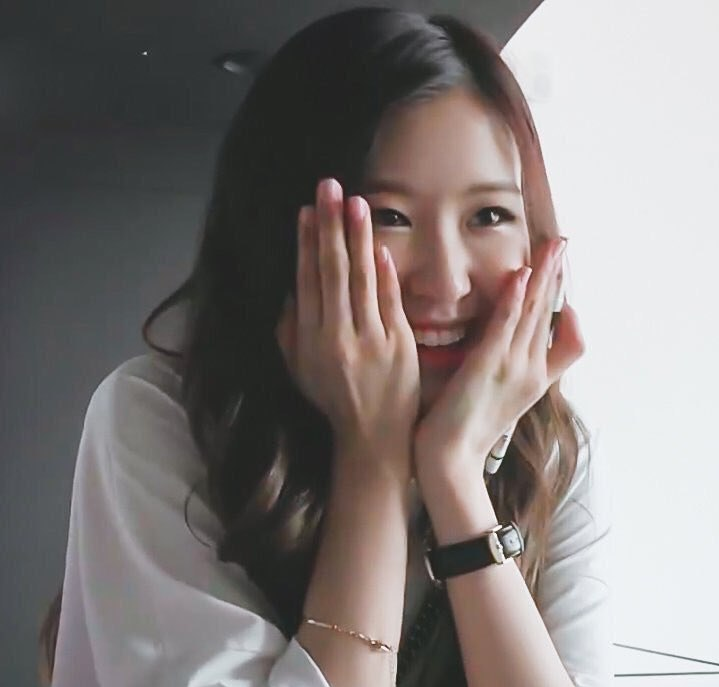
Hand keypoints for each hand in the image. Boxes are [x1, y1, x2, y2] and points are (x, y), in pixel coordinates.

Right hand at [274, 177, 419, 474]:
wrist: (373, 438)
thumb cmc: (334, 401)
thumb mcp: (299, 369)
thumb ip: (289, 329)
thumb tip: (289, 290)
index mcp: (310, 340)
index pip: (307, 280)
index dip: (307, 243)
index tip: (308, 211)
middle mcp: (337, 336)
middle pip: (332, 271)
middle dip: (330, 226)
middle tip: (330, 188)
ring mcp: (370, 340)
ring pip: (360, 280)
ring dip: (358, 238)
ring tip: (356, 203)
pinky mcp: (399, 346)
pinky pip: (389, 303)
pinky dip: (384, 274)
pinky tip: (379, 246)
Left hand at [413, 237, 584, 474]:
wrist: (450, 460)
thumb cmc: (466, 431)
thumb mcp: (496, 401)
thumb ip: (505, 372)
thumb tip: (501, 349)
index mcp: (535, 381)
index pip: (570, 341)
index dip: (568, 313)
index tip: (556, 288)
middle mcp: (531, 372)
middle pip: (552, 314)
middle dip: (557, 276)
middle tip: (561, 243)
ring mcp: (513, 368)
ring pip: (535, 313)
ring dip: (544, 275)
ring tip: (552, 246)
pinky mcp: (487, 365)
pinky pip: (506, 324)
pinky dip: (515, 299)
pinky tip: (519, 275)